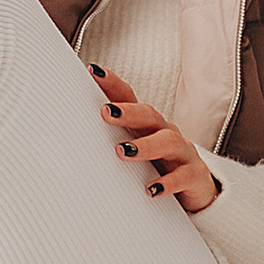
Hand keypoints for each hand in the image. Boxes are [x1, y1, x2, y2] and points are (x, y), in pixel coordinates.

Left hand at [91, 64, 218, 214]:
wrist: (197, 191)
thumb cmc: (157, 168)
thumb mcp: (134, 153)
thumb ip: (108, 143)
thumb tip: (65, 137)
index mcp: (147, 125)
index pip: (130, 98)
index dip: (113, 85)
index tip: (93, 72)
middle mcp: (166, 132)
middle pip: (149, 115)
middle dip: (128, 112)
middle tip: (106, 113)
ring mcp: (183, 153)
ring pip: (168, 141)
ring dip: (145, 146)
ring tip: (122, 152)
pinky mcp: (195, 176)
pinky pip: (184, 176)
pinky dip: (168, 183)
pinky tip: (152, 190)